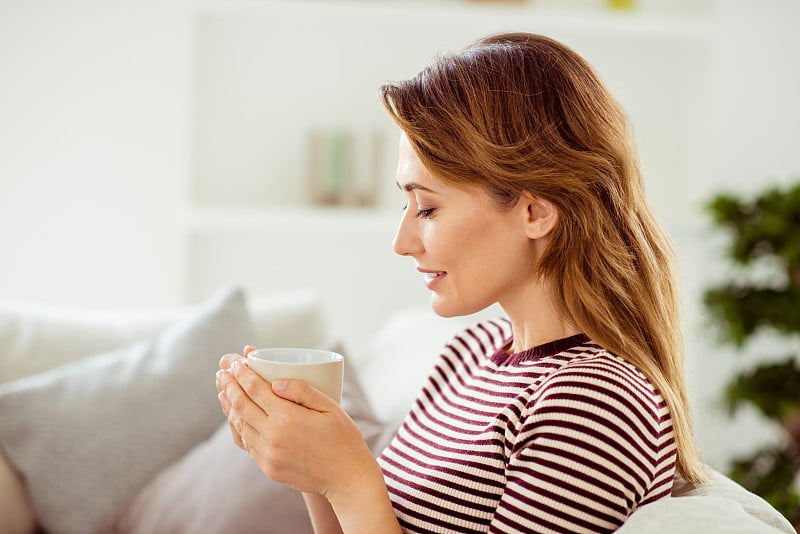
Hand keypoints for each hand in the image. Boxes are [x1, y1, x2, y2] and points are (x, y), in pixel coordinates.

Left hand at [217, 353, 377, 499]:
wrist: (346, 478)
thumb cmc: (343, 438)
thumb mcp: (329, 407)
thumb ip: (302, 391)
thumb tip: (275, 381)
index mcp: (287, 417)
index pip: (255, 390)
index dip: (243, 375)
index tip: (235, 364)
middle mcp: (273, 436)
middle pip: (242, 406)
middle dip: (230, 387)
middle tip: (221, 374)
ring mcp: (268, 454)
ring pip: (240, 425)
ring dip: (229, 407)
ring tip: (223, 393)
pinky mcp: (269, 467)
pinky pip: (247, 444)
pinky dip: (239, 427)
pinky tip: (238, 419)